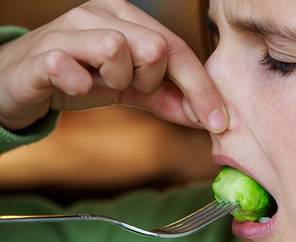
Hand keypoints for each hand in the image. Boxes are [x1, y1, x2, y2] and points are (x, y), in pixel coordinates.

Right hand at [0, 0, 227, 132]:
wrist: (24, 83)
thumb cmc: (83, 78)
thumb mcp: (132, 89)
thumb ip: (168, 99)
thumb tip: (209, 118)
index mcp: (127, 18)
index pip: (177, 49)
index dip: (202, 88)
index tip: (219, 123)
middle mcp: (100, 14)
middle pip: (155, 47)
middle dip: (150, 81)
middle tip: (126, 86)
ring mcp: (69, 29)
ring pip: (117, 48)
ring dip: (116, 80)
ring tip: (98, 82)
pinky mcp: (43, 53)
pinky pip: (71, 65)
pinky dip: (81, 84)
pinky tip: (76, 86)